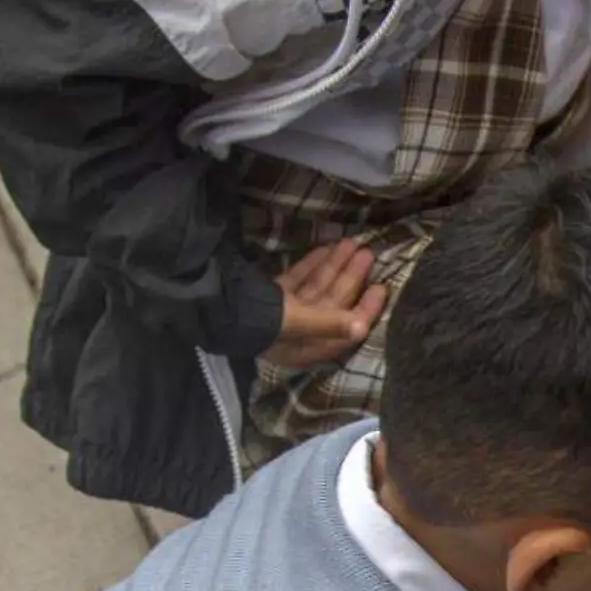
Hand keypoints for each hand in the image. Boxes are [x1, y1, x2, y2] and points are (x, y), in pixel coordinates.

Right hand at [262, 239, 390, 368]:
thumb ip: (329, 323)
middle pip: (331, 304)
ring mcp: (280, 314)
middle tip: (368, 252)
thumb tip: (362, 328)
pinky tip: (325, 248)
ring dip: (334, 267)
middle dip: (350, 278)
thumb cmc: (256, 320)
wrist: (208, 302)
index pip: (343, 331)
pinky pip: (296, 281)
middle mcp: (295, 334)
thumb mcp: (295, 322)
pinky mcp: (266, 297)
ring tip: (352, 243)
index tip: (381, 287)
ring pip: (315, 289)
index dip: (364, 310)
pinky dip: (310, 265)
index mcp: (304, 348)